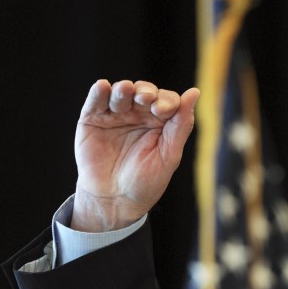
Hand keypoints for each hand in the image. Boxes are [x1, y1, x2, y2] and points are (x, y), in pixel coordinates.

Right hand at [72, 79, 199, 231]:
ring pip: (121, 93)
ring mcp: (115, 115)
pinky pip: (95, 101)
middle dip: (146, 92)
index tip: (163, 111)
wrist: (114, 201)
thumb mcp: (169, 155)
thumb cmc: (145, 182)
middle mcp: (139, 114)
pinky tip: (103, 87)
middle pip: (144, 91)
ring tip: (125, 91)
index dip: (167, 101)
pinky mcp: (92, 119)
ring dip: (124, 89)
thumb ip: (181, 125)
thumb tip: (195, 92)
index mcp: (161, 122)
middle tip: (145, 99)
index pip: (167, 100)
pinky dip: (99, 92)